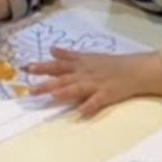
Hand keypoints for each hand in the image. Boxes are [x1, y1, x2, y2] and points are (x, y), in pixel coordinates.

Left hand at [27, 48, 161, 115]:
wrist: (134, 70)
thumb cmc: (110, 64)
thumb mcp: (87, 56)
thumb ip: (68, 55)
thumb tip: (51, 50)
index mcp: (80, 65)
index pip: (58, 65)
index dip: (43, 67)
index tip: (26, 68)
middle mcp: (85, 74)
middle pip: (63, 78)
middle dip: (47, 83)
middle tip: (31, 89)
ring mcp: (96, 84)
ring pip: (78, 88)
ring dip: (65, 92)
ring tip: (53, 96)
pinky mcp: (107, 94)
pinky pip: (97, 101)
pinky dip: (90, 105)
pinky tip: (81, 111)